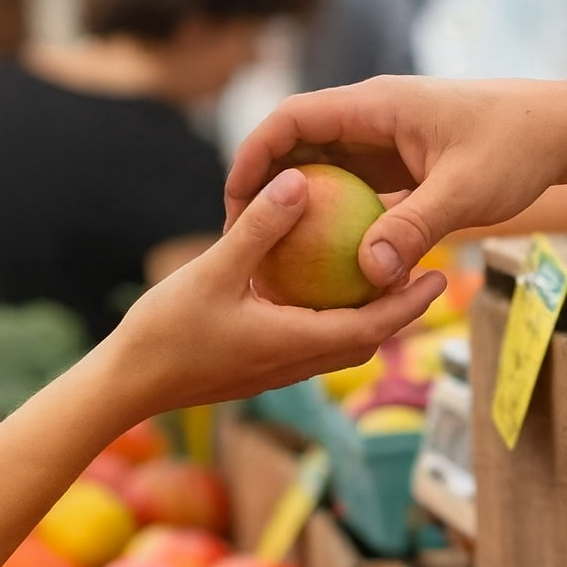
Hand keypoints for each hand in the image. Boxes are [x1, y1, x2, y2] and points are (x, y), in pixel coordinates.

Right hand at [103, 168, 445, 418]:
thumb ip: (260, 227)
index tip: (440, 276)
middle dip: (401, 311)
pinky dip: (331, 319)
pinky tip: (320, 288)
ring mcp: (277, 370)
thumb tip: (299, 180)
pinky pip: (310, 342)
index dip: (410, 303)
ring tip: (384, 279)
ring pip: (340, 345)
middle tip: (428, 274)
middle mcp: (296, 363)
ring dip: (368, 317)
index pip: (373, 327)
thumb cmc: (166, 331)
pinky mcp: (258, 367)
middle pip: (366, 339)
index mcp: (297, 343)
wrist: (126, 386)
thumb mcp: (213, 270)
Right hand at [224, 76, 566, 290]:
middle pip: (299, 146)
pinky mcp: (403, 165)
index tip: (235, 203)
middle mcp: (373, 119)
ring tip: (277, 258)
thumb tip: (368, 273)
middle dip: (267, 188)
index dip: (255, 157)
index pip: (292, 120)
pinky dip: (338, 220)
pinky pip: (356, 191)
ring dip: (301, 208)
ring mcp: (387, 141)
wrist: (560, 132)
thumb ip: (415, 228)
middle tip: (245, 242)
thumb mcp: (465, 192)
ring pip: (326, 170)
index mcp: (375, 106)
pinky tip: (330, 265)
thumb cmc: (516, 149)